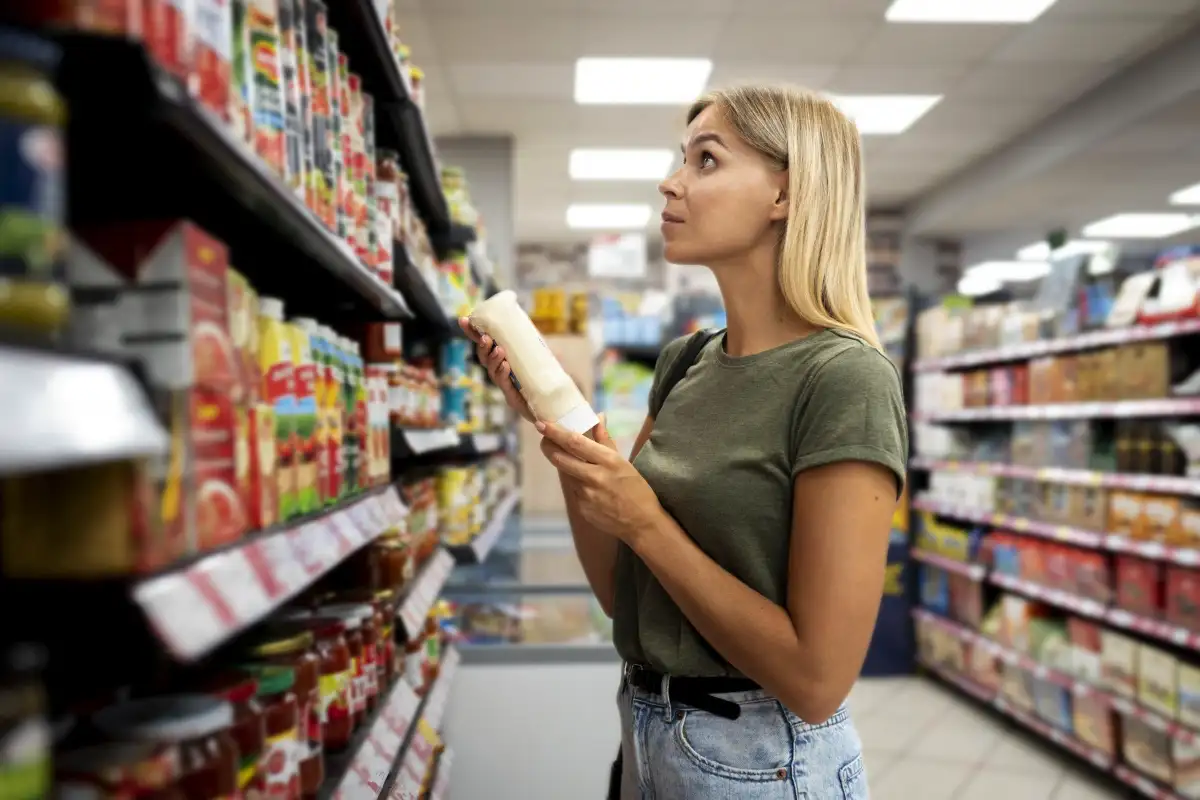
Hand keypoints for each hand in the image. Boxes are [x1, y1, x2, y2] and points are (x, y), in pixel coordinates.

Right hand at [458, 317, 534, 422]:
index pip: (485, 344)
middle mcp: (500, 371)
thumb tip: (539, 329)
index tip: (464, 320)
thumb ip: (538, 347)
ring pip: (492, 371)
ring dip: (493, 359)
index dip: (473, 333)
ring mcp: (505, 385)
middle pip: (484, 358)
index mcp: (503, 359)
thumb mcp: (540, 359)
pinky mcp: (511, 397)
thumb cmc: (543, 381)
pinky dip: (503, 374)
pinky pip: (504, 384)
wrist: (551, 407)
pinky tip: (506, 366)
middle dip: (482, 347)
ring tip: (499, 350)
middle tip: (486, 338)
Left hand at [538, 417, 660, 544]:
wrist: (642, 523)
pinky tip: (591, 489)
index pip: (575, 443)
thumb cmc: (636, 489)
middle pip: (561, 458)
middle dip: (548, 447)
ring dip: (566, 466)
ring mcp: (586, 495)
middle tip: (544, 439)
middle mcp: (594, 477)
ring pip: (567, 474)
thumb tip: (598, 417)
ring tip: (578, 465)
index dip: (555, 432)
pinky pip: (574, 491)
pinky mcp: (582, 509)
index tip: (542, 424)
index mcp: (608, 461)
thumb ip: (605, 440)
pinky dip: (577, 485)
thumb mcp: (623, 462)